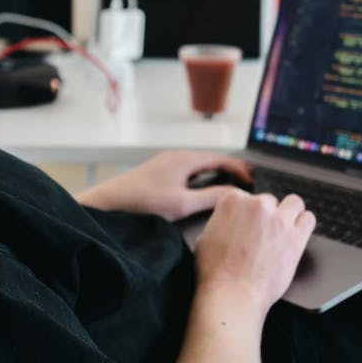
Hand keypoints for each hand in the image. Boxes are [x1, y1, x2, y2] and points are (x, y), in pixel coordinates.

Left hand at [74, 150, 252, 220]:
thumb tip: (237, 195)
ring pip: (199, 166)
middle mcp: (177, 157)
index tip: (253, 181)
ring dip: (216, 174)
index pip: (221, 158)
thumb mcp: (183, 204)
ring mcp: (166, 165)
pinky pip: (188, 172)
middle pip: (211, 160)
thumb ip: (213, 197)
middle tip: (248, 181)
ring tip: (231, 185)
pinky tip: (204, 190)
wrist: (108, 205)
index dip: (240, 169)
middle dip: (230, 169)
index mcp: (185, 159)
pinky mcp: (158, 174)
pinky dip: (202, 178)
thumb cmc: (143, 203)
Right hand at [194, 191, 314, 317]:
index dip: (248, 213)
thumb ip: (221, 222)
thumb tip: (228, 223)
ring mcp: (278, 219)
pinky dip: (303, 225)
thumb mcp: (205, 237)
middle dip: (267, 216)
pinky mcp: (296, 236)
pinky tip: (296, 235)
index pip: (246, 196)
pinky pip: (309, 219)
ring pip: (294, 203)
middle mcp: (257, 204)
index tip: (248, 224)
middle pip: (269, 201)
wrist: (232, 294)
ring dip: (289, 214)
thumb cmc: (215, 272)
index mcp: (232, 201)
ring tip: (284, 230)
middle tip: (263, 235)